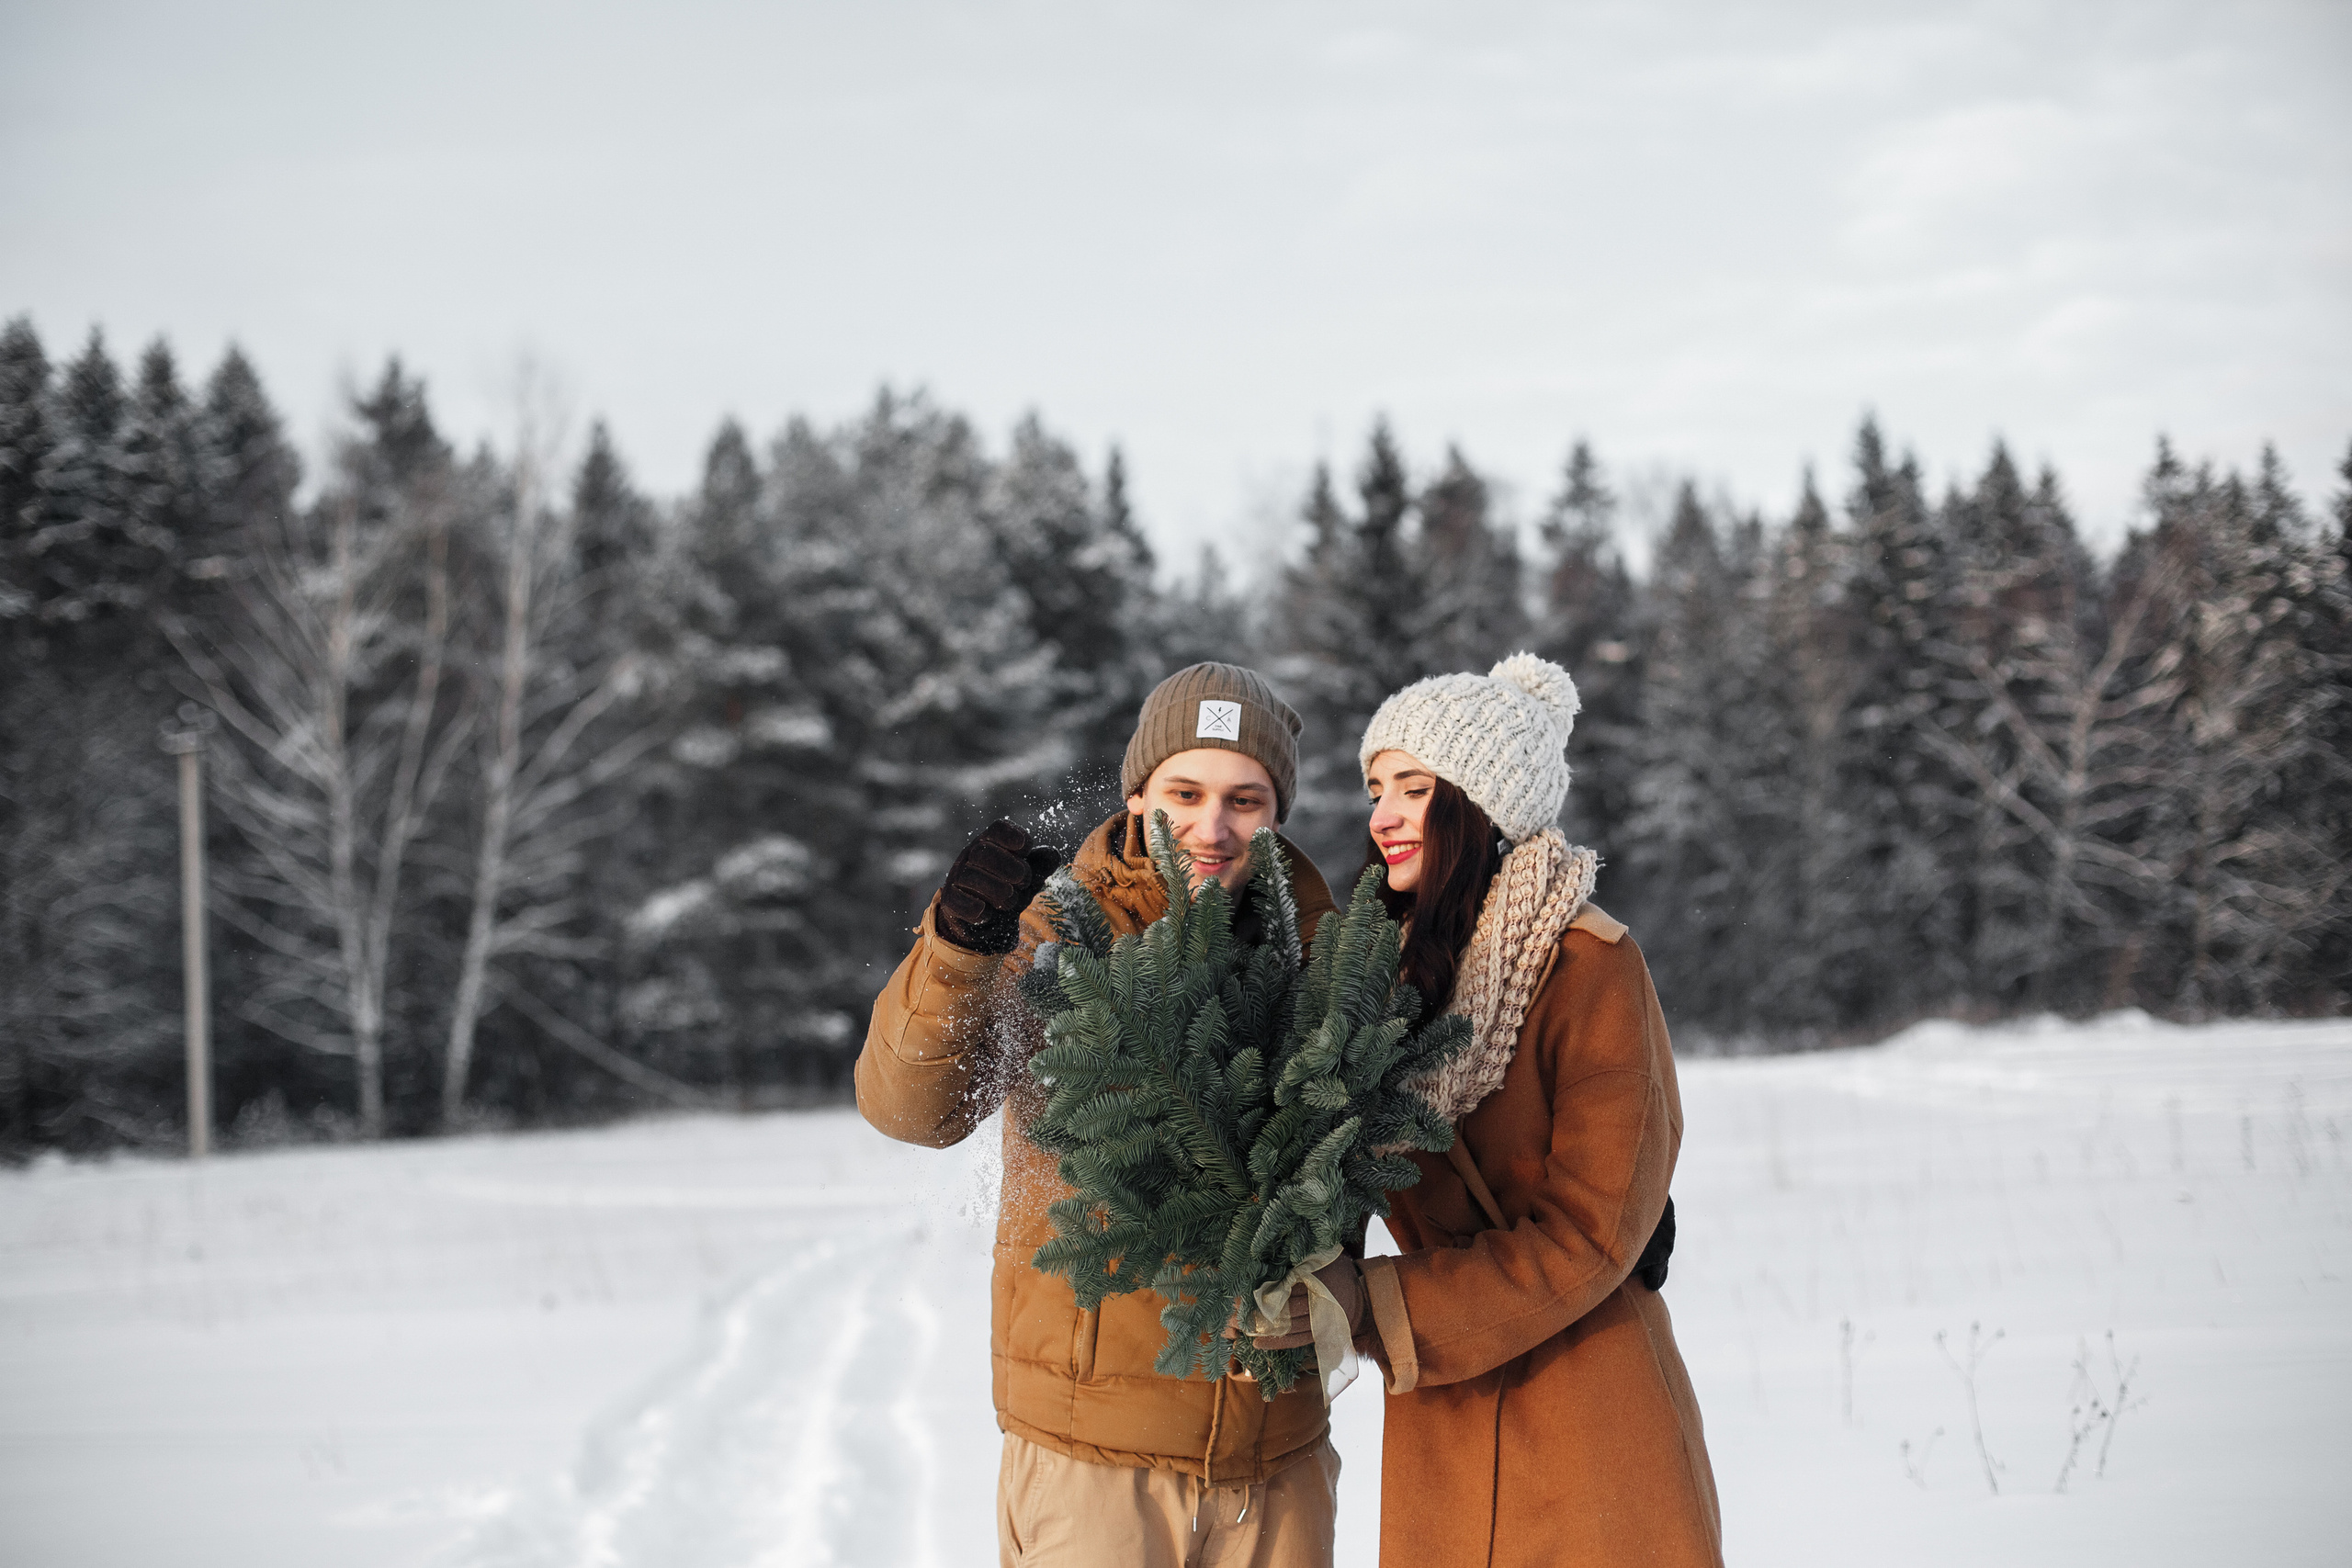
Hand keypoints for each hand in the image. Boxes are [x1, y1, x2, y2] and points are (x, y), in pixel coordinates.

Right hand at [935, 821, 1058, 954]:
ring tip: (1010, 900)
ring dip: (997, 891)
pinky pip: (958, 901)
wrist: (986, 923)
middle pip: (983, 851)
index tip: (1026, 850)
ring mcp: (957, 878)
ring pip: (971, 877)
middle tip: (1023, 882)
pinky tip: (987, 913)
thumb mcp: (1027, 878)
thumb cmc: (1008, 890)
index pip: (998, 829)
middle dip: (1009, 867)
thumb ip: (1040, 866)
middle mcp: (970, 856)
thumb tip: (1053, 855)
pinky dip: (976, 909)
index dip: (1014, 835)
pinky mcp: (950, 901)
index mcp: (991, 843)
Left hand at [1250, 1256, 1364, 1350]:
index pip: (1283, 1286)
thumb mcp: (1324, 1258)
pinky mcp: (1317, 1335)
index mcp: (1316, 1279)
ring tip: (1239, 1327)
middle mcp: (1316, 1301)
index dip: (1261, 1291)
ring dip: (1261, 1327)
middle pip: (1281, 1307)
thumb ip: (1304, 1257)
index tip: (1240, 1294)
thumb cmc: (1339, 1272)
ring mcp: (1317, 1321)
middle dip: (1256, 1310)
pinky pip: (1295, 1340)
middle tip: (1232, 1313)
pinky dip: (1276, 1342)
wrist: (1364, 1299)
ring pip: (1286, 1325)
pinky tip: (1257, 1342)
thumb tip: (1273, 1246)